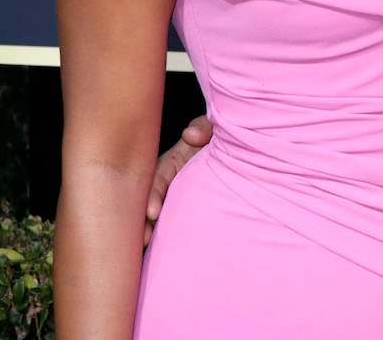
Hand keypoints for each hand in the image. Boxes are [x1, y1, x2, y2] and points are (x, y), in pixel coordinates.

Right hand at [144, 115, 212, 244]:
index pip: (158, 178)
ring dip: (152, 231)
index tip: (154, 213)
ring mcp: (174, 196)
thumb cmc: (219, 137)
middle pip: (150, 202)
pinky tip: (160, 253)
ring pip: (158, 216)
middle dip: (144, 221)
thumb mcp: (212, 129)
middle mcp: (169, 181)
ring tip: (147, 251)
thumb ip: (204, 128)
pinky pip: (171, 222)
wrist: (238, 151)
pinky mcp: (183, 209)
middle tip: (143, 241)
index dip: (154, 195)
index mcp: (173, 162)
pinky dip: (166, 236)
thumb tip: (190, 135)